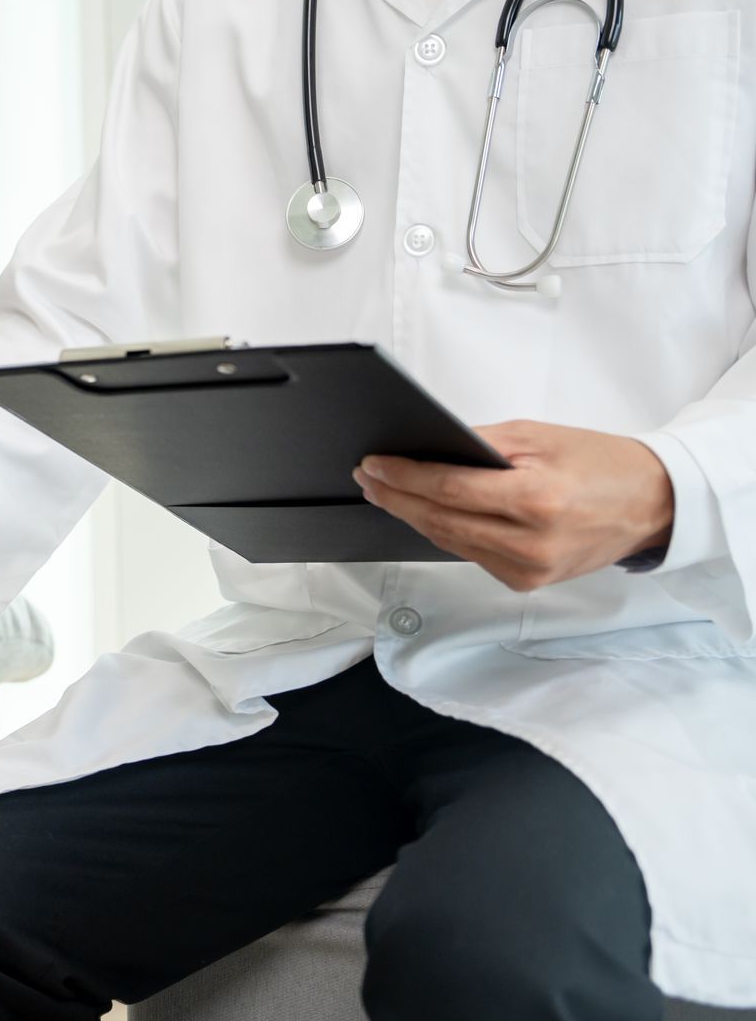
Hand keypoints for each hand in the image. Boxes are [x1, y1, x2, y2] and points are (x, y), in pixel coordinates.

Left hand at [352, 419, 674, 591]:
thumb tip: (427, 447)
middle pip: (441, 520)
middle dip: (397, 497)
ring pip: (450, 541)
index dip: (405, 477)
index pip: (451, 489)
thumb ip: (480, 443)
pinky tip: (424, 512)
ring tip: (384, 491)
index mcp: (537, 501)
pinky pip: (471, 554)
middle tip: (368, 476)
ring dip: (413, 515)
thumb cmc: (601, 464)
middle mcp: (531, 543)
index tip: (374, 464)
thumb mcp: (539, 437)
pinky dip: (444, 532)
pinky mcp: (527, 582)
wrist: (652, 505)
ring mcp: (529, 570)